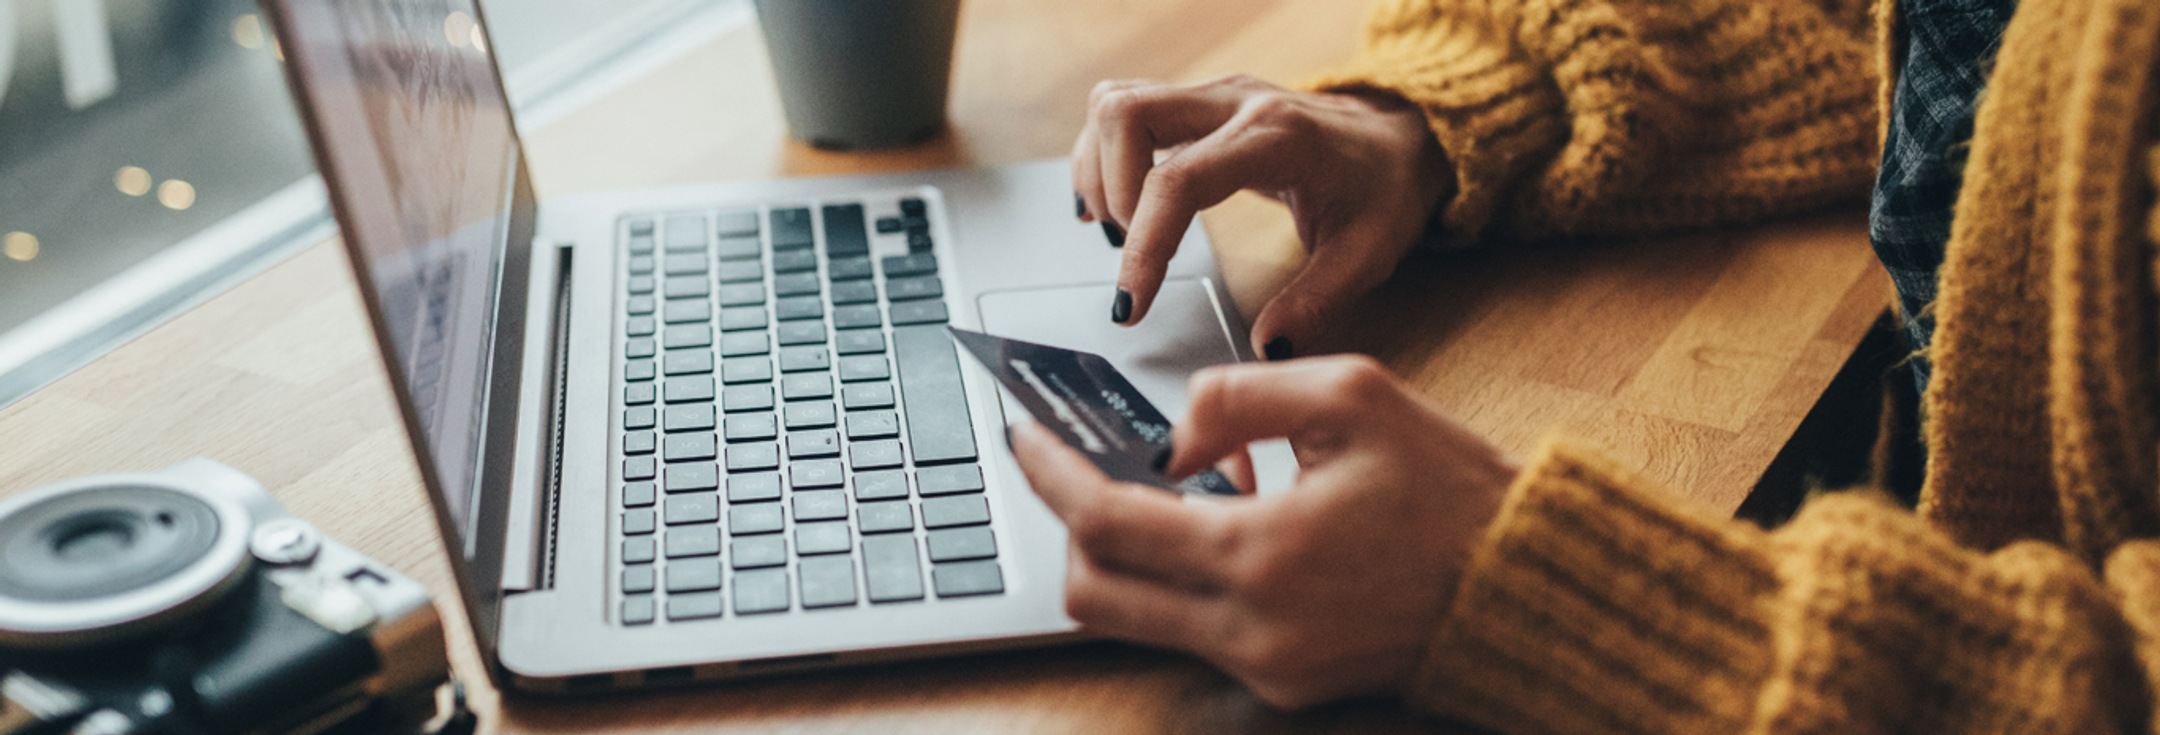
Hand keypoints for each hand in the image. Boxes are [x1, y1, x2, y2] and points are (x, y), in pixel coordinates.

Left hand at [1009, 356, 1516, 707]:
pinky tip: (1234, 524)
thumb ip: (1237, 396)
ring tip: (1183, 488)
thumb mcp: (1351, 395)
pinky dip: (1186, 578)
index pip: (1105, 522)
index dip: (1049, 474)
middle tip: (1081, 466)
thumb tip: (1169, 437)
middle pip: (1094, 592)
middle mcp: (1250, 628)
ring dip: (1131, 553)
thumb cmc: (1449, 488)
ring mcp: (1264, 667)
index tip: (1023, 435)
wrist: (1523, 584)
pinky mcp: (1283, 684)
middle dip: (1071, 524)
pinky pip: (1193, 632)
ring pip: (1134, 619)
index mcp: (1260, 553)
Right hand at [1071, 75, 1451, 359]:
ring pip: (1116, 102)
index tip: (1131, 304)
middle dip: (1110, 191)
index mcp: (1277, 138)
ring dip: (1099, 169)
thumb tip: (1265, 348)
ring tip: (1121, 229)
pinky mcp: (1197, 102)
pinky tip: (1114, 204)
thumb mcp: (1368, 255)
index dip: (1144, 246)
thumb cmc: (1383, 190)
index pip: (1178, 181)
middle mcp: (1235, 101)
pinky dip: (1103, 155)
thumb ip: (1316, 303)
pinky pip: (1123, 109)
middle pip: (1127, 113)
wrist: (1399, 138)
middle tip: (1131, 251)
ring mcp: (1212, 95)